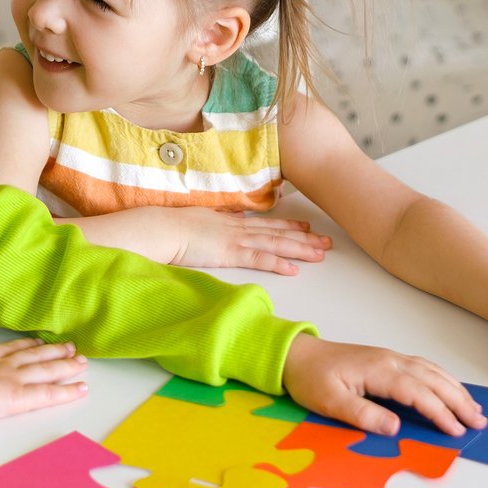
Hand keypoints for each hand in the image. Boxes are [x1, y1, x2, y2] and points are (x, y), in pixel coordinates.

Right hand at [0, 337, 87, 425]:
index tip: (37, 341)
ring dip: (65, 364)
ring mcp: (10, 378)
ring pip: (46, 369)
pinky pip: (48, 394)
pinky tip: (82, 388)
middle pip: (33, 355)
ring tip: (82, 361)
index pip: (7, 349)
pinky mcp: (16, 397)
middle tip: (70, 347)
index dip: (25, 345)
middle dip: (53, 351)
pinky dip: (67, 391)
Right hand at [167, 207, 332, 274]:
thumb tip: (222, 218)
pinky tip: (293, 270)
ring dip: (300, 249)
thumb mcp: (199, 219)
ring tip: (320, 254)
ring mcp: (235, 240)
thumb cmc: (172, 226)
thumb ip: (214, 219)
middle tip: (327, 242)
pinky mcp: (229, 254)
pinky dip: (277, 263)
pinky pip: (258, 259)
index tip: (307, 226)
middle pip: (278, 233)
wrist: (161, 228)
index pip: (266, 223)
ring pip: (275, 244)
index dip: (289, 225)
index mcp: (231, 221)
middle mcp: (239, 228)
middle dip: (305, 238)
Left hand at [280, 333, 485, 435]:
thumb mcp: (329, 401)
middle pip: (433, 380)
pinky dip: (443, 379)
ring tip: (474, 409)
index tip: (456, 431)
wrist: (297, 354)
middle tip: (479, 422)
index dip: (440, 412)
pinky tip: (451, 389)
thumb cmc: (311, 378)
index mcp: (379, 370)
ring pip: (432, 372)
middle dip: (458, 401)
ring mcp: (390, 357)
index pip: (418, 393)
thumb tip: (394, 427)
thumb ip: (362, 414)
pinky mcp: (387, 360)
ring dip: (455, 389)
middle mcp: (390, 360)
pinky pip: (424, 367)